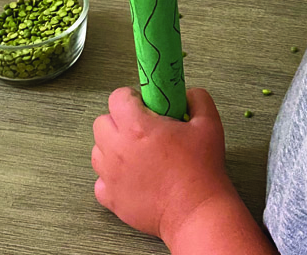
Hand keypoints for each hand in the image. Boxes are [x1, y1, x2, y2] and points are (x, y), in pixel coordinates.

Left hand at [91, 86, 233, 240]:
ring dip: (113, 147)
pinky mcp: (111, 199)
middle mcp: (118, 149)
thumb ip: (197, 99)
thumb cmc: (201, 171)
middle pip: (102, 122)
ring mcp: (111, 176)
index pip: (117, 97)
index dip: (132, 97)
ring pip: (97, 150)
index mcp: (138, 127)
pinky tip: (132, 176)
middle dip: (119, 120)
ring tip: (138, 153)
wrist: (197, 211)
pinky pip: (100, 180)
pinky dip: (112, 177)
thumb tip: (187, 94)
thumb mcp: (209, 124)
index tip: (145, 105)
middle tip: (142, 128)